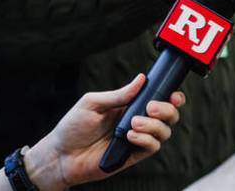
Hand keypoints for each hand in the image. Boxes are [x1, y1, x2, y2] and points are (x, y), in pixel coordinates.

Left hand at [23, 74, 184, 188]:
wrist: (60, 155)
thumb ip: (119, 94)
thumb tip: (141, 79)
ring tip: (133, 123)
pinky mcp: (132, 155)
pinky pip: (152, 148)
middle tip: (151, 107)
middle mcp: (136, 121)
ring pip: (164, 132)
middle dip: (167, 109)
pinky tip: (130, 135)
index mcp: (129, 106)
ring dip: (154, 125)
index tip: (173, 94)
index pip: (158, 99)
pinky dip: (146, 139)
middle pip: (168, 115)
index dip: (172, 96)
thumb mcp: (93, 103)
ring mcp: (136, 139)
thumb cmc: (72, 127)